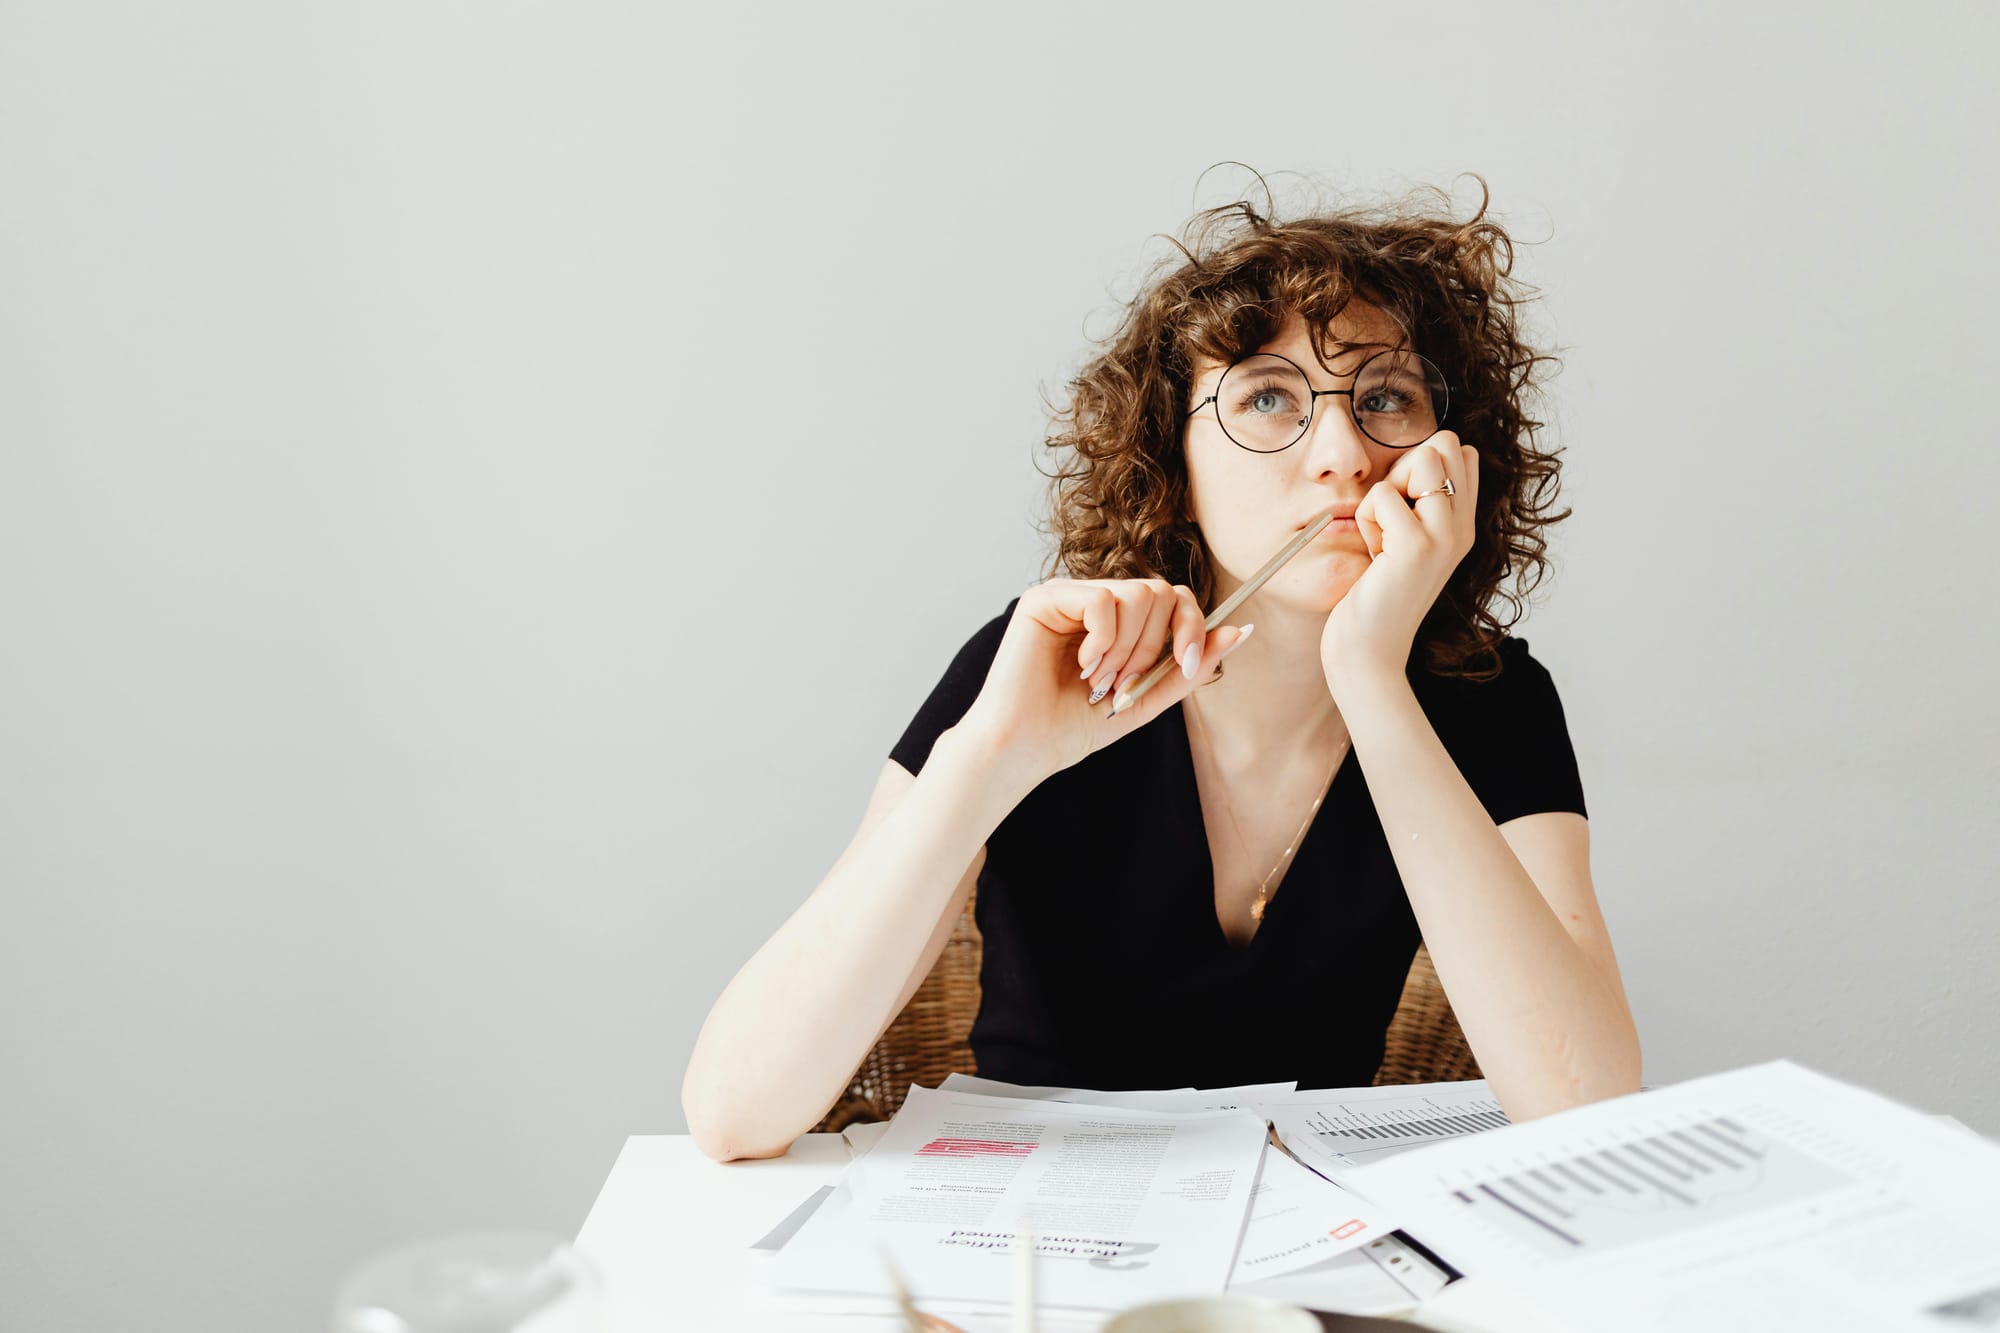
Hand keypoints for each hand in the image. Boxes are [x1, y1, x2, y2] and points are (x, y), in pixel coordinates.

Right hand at [957, 577, 1252, 784]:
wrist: (1027, 747)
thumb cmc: (1074, 726)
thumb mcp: (1147, 698)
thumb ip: (1190, 666)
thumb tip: (1241, 630)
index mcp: (1121, 621)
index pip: (1175, 598)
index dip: (1192, 628)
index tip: (1189, 666)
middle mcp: (1097, 600)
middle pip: (1162, 591)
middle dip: (1156, 646)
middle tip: (1124, 684)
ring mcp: (1071, 595)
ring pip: (1138, 594)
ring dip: (1129, 649)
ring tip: (1100, 681)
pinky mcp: (1046, 597)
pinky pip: (1104, 600)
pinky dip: (1103, 641)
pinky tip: (1082, 667)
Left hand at [1319, 431, 1478, 695]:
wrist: (1369, 653)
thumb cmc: (1374, 595)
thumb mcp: (1404, 542)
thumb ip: (1418, 502)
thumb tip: (1424, 450)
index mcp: (1463, 524)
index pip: (1459, 452)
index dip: (1419, 466)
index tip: (1403, 512)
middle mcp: (1463, 527)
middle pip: (1444, 444)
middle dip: (1404, 469)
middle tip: (1390, 522)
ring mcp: (1445, 536)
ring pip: (1421, 458)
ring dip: (1386, 493)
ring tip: (1383, 538)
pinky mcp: (1416, 547)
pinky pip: (1381, 495)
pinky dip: (1366, 520)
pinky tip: (1374, 556)